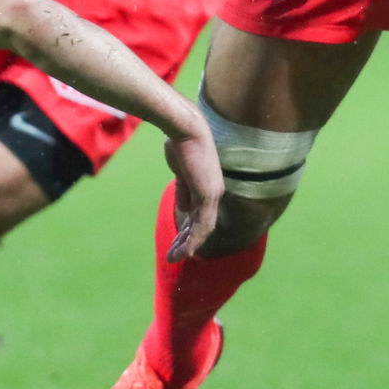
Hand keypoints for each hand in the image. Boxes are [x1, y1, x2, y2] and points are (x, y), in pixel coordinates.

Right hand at [161, 111, 223, 261]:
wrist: (185, 129)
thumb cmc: (181, 144)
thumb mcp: (181, 171)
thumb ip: (184, 190)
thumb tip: (184, 209)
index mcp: (208, 185)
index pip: (200, 214)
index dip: (189, 230)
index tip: (178, 241)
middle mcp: (214, 191)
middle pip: (203, 224)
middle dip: (187, 241)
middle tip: (174, 255)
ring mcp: (213, 193)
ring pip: (203, 228)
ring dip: (188, 245)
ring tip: (174, 258)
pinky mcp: (208, 194)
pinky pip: (202, 223)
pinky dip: (194, 239)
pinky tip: (185, 251)